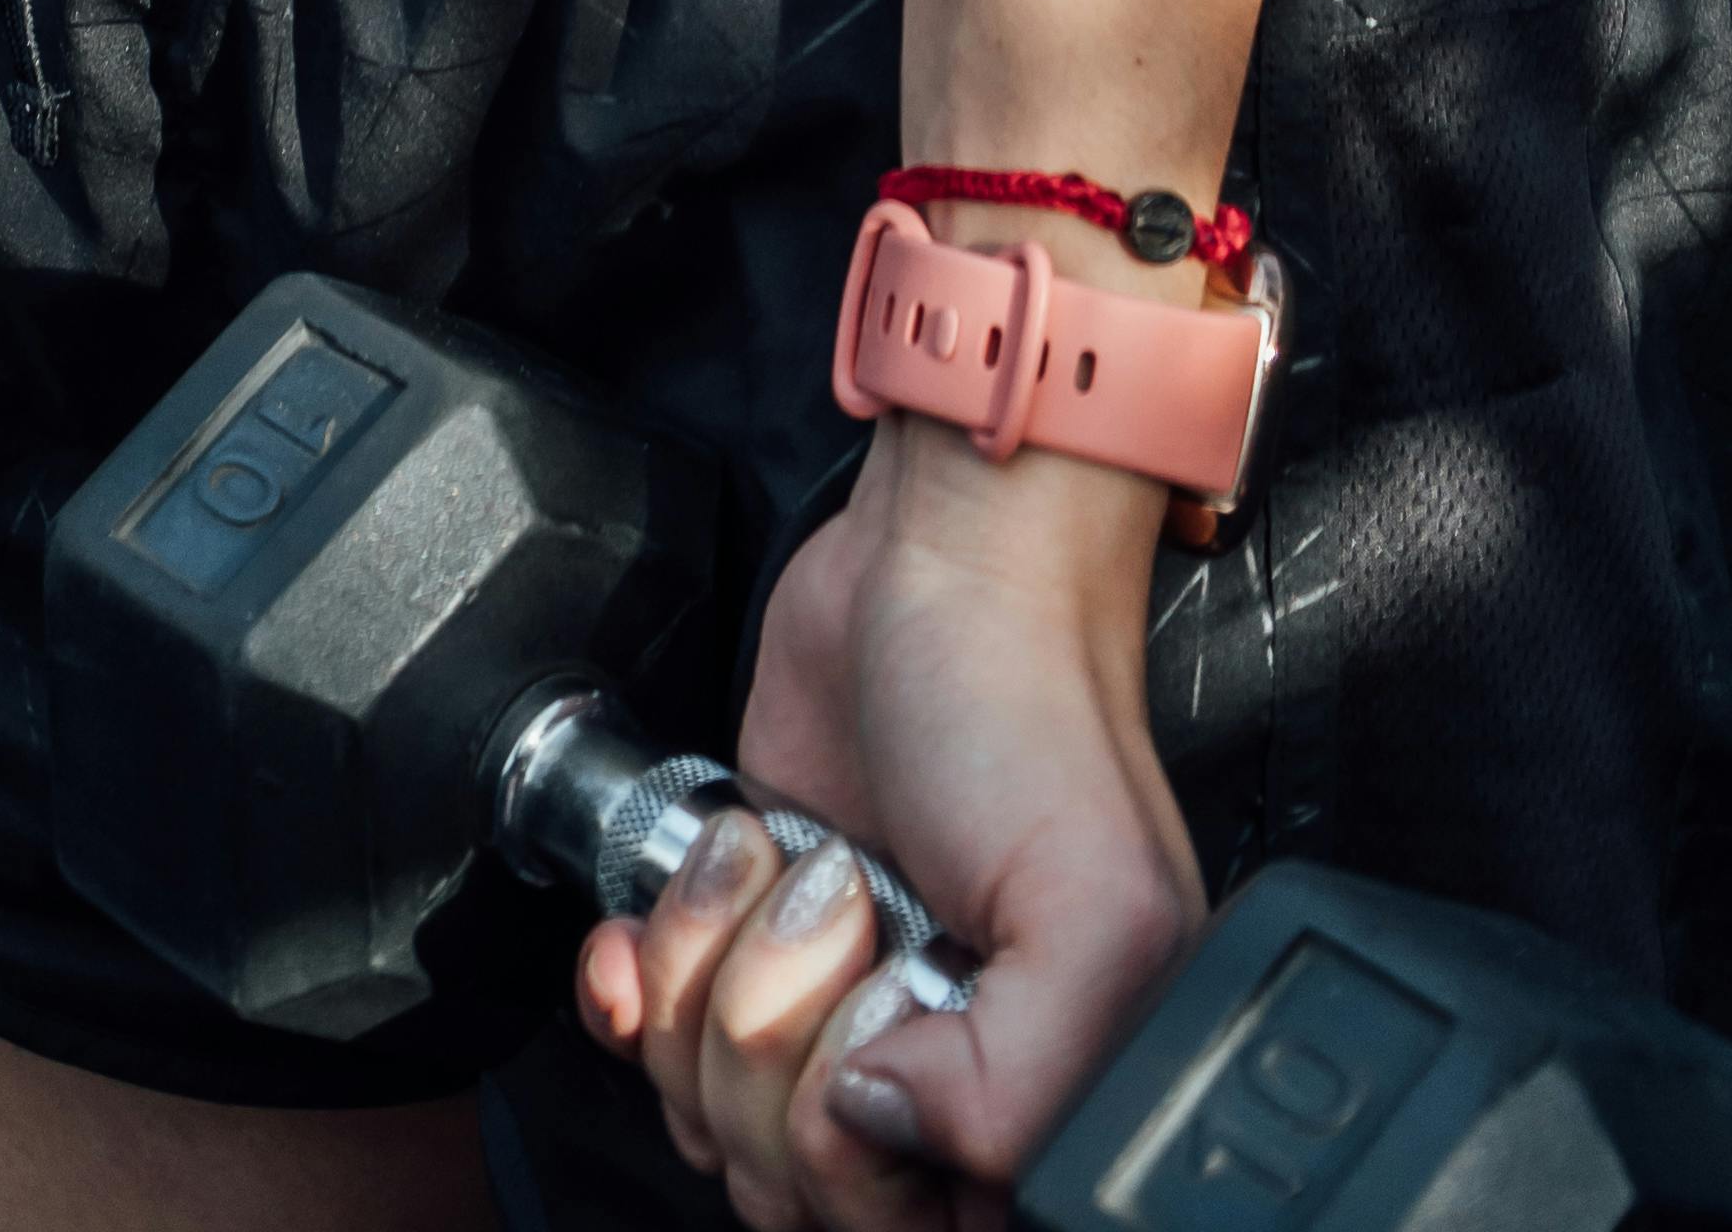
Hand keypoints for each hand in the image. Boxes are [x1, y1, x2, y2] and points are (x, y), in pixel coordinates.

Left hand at [571, 436, 1202, 1222]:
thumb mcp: (1095, 912)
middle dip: (779, 1036)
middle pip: (792, 1193)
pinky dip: (635, 980)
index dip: (861, 1158)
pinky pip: (646, 1045)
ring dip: (711, 978)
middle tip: (846, 905)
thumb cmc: (1031, 715)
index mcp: (1035, 1108)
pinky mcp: (736, 948)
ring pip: (711, 1122)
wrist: (937, 563)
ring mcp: (825, 1018)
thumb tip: (878, 1123)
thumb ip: (1019, 1085)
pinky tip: (661, 920)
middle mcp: (932, 1080)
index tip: (884, 1019)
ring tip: (792, 864)